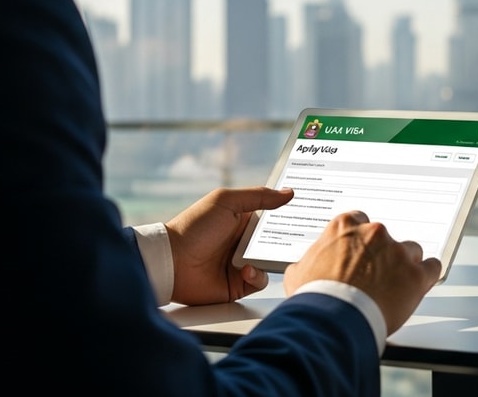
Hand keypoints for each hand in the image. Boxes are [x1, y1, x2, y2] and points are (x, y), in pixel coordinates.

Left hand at [164, 186, 293, 304]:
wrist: (170, 262)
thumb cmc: (194, 227)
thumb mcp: (226, 202)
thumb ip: (259, 196)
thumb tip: (289, 192)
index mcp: (243, 219)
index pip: (273, 216)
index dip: (289, 214)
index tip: (307, 212)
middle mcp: (245, 241)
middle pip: (278, 240)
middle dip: (290, 240)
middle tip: (304, 237)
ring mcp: (243, 263)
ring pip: (272, 261)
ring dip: (272, 259)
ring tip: (263, 256)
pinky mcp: (239, 284)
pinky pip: (260, 281)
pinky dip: (257, 276)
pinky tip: (246, 271)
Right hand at [284, 210, 441, 335]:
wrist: (332, 321)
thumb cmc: (315, 298)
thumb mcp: (299, 273)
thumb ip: (310, 261)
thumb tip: (308, 266)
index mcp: (345, 226)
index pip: (361, 222)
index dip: (361, 243)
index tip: (361, 254)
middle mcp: (374, 233)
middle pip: (386, 238)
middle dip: (382, 255)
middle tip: (374, 276)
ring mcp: (397, 253)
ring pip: (410, 252)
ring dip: (404, 266)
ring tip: (395, 286)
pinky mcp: (415, 275)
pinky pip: (432, 267)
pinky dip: (427, 276)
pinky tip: (419, 284)